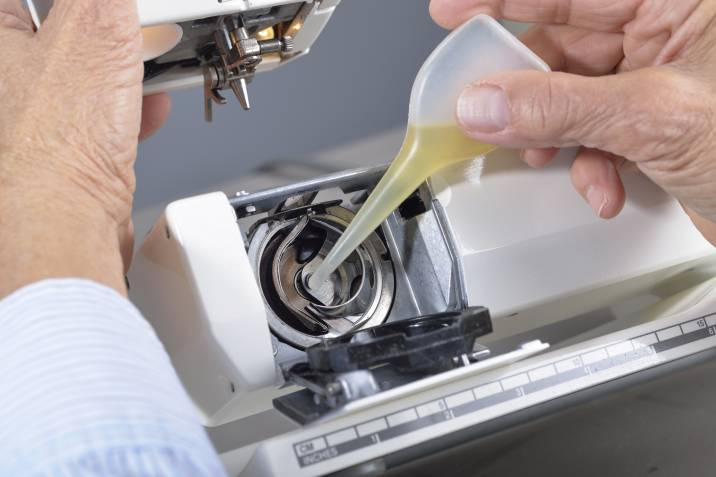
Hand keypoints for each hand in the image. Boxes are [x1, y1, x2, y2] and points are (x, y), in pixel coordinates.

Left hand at [0, 0, 170, 295]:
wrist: (69, 218)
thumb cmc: (59, 142)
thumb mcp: (95, 30)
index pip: (24, 1)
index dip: (68, 3)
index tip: (108, 7)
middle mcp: (8, 81)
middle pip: (63, 35)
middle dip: (112, 34)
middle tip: (137, 29)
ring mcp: (37, 119)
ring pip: (88, 78)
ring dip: (128, 71)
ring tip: (154, 66)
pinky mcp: (69, 150)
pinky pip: (103, 117)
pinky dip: (132, 109)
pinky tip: (154, 106)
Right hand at [430, 0, 715, 242]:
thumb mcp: (654, 119)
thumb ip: (559, 107)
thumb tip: (485, 102)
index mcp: (682, 0)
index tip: (451, 11)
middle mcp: (670, 30)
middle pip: (565, 39)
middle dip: (522, 81)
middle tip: (478, 102)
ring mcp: (660, 79)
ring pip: (572, 93)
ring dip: (552, 132)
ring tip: (543, 153)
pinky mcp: (653, 124)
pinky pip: (593, 130)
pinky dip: (586, 162)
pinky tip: (602, 185)